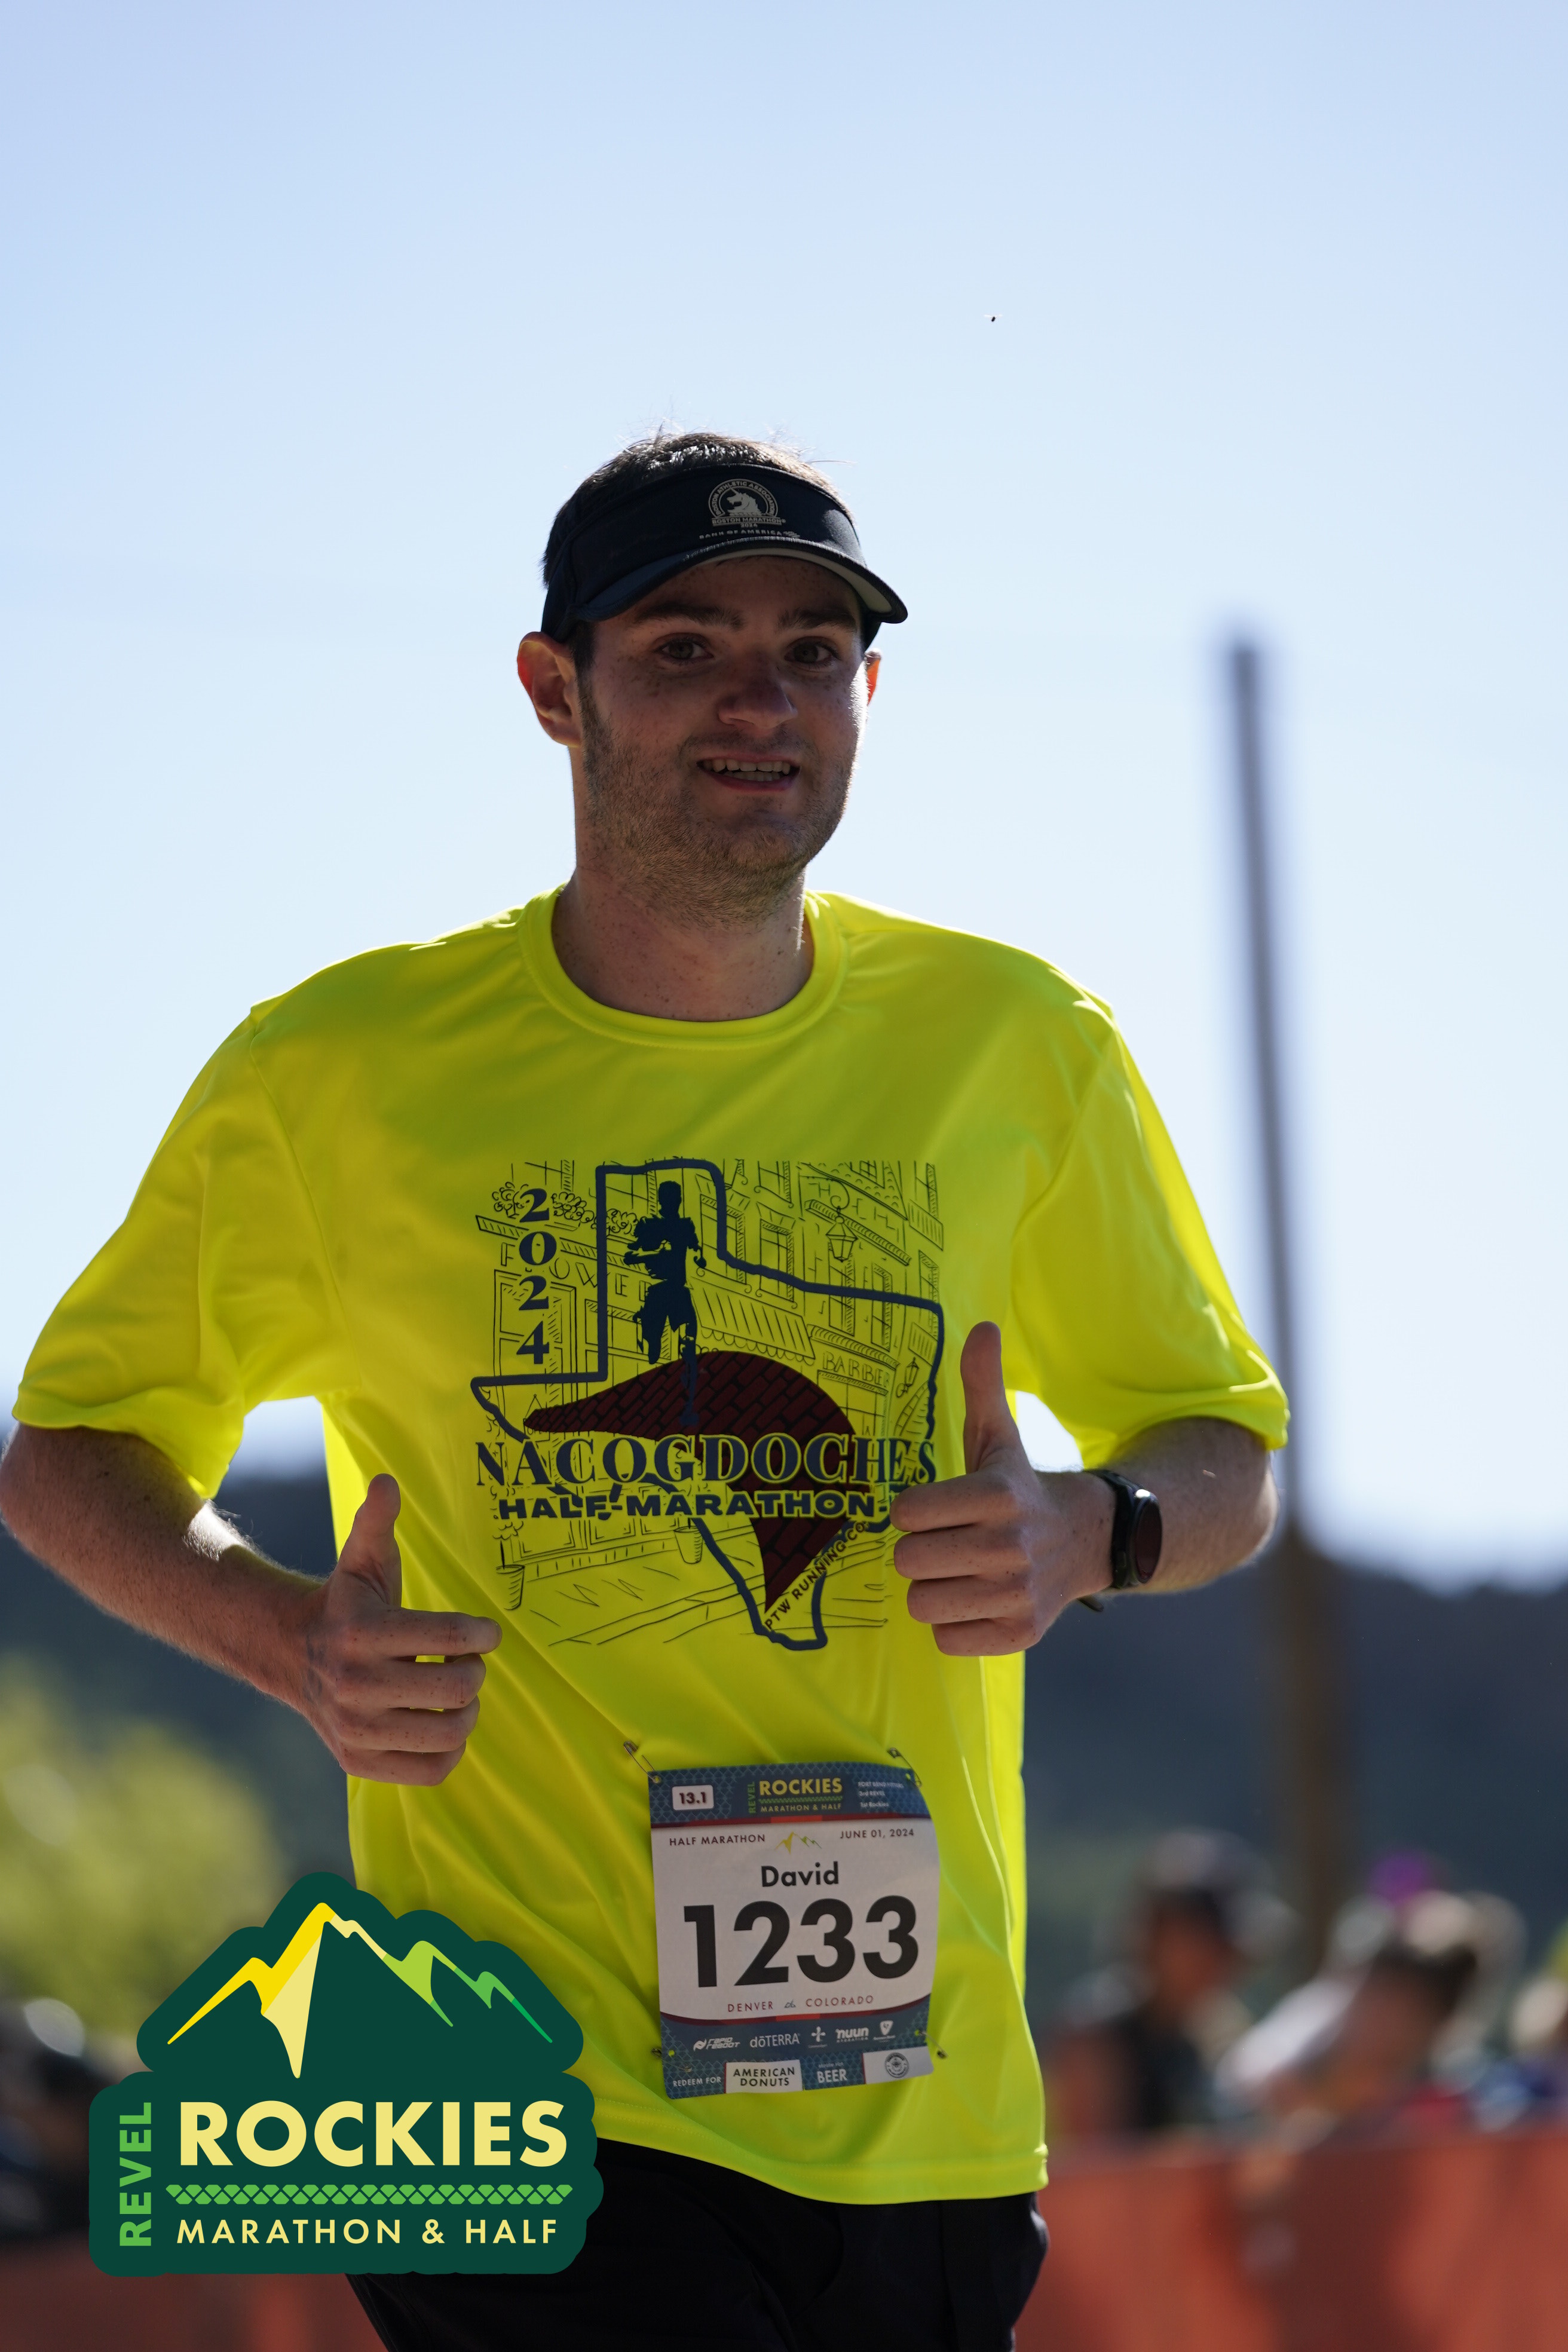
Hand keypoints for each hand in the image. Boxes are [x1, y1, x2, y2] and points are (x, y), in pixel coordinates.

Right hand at [293, 1475, 500, 1783]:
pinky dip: (450, 1750)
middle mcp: (356, 1686)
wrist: (292, 1657)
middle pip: (457, 1689)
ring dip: (467, 1711)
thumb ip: (376, 1522)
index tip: (486, 1634)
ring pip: (449, 1733)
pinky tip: (441, 1722)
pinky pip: (431, 1770)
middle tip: (467, 1662)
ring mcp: (356, 1730)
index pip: (451, 1640)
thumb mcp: (361, 1560)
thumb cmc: (346, 1605)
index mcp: (363, 1634)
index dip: (482, 1636)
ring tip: (455, 1692)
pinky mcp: (359, 1762)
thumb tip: (387, 1481)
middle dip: (475, 1671)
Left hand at [890, 1324, 1111, 1653]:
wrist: (1087, 1541)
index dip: (913, 1511)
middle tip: (947, 1542)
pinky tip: (977, 1599)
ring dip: (934, 1588)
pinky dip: (954, 1623)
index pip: (906, 1513)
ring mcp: (1016, 1593)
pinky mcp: (1019, 1633)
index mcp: (997, 1495)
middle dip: (920, 1551)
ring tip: (961, 1570)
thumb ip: (980, 1383)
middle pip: (909, 1561)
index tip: (935, 1508)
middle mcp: (1009, 1546)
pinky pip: (947, 1638)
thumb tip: (982, 1325)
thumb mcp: (998, 1436)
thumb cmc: (1019, 1488)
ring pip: (923, 1602)